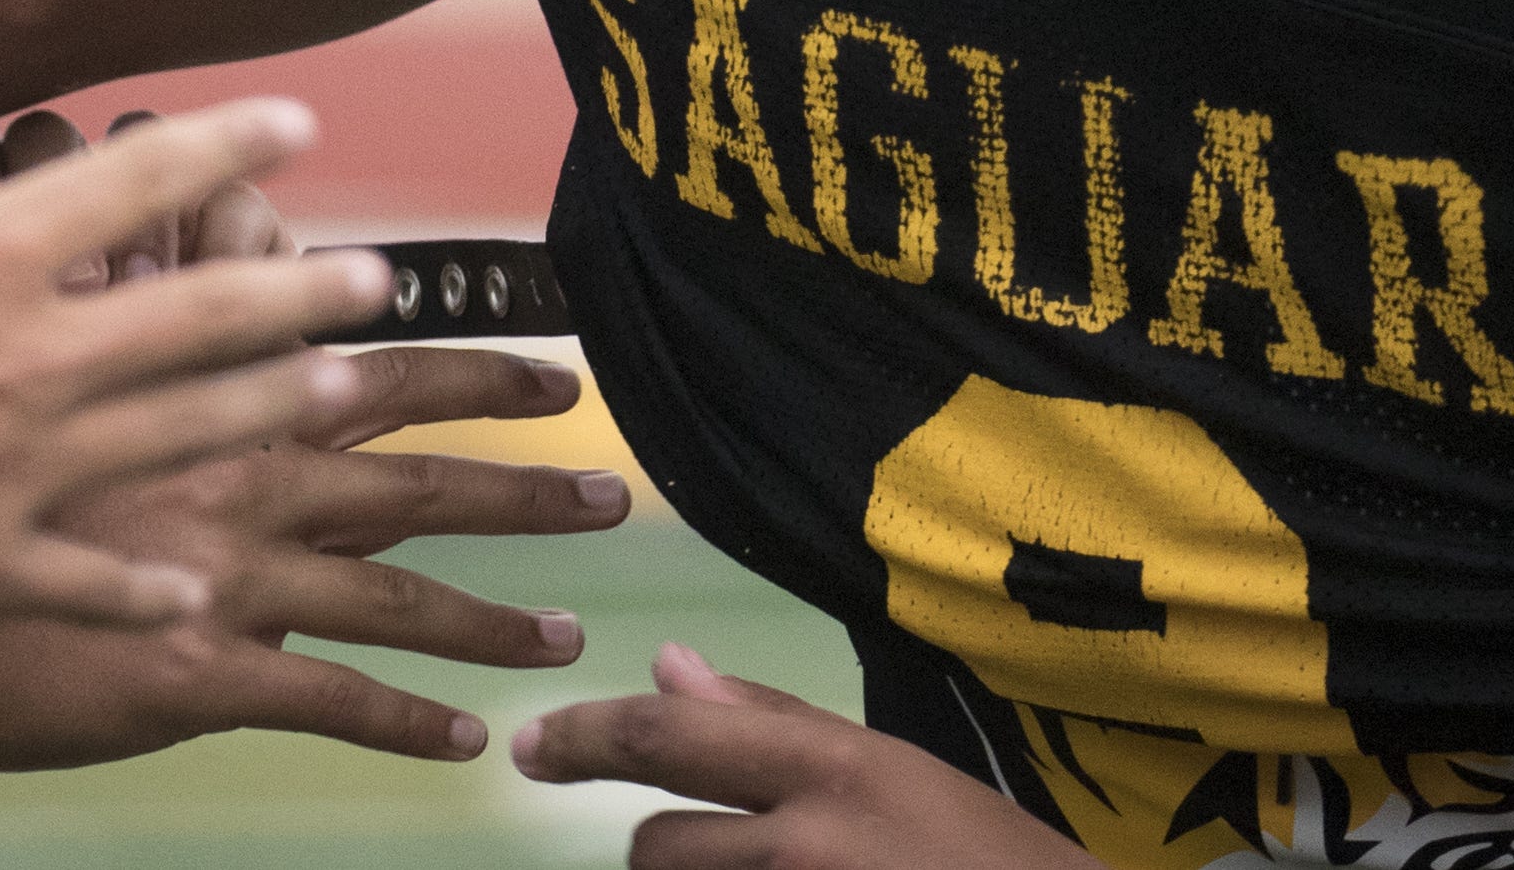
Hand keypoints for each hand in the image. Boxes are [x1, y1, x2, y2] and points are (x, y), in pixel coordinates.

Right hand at [0, 3, 396, 633]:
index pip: (135, 181)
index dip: (226, 144)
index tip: (301, 122)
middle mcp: (24, 354)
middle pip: (202, 313)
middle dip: (300, 292)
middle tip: (381, 277)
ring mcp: (14, 465)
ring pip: (181, 432)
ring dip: (273, 410)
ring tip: (348, 396)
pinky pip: (90, 580)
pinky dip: (149, 592)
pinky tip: (202, 597)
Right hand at [0, 345, 634, 767]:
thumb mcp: (83, 378)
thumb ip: (177, 339)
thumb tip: (230, 272)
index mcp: (233, 410)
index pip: (390, 374)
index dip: (485, 370)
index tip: (564, 374)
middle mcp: (252, 485)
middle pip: (424, 481)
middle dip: (528, 488)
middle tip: (612, 493)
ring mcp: (232, 582)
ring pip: (399, 598)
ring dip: (493, 619)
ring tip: (568, 635)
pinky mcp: (201, 674)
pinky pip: (330, 701)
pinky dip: (406, 722)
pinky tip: (465, 744)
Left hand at [512, 643, 1091, 867]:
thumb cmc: (982, 854)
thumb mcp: (890, 768)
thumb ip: (775, 721)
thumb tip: (669, 664)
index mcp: (829, 768)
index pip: (670, 738)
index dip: (585, 736)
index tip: (531, 745)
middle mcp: (803, 843)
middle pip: (654, 844)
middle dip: (669, 847)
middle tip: (733, 851)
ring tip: (778, 869)